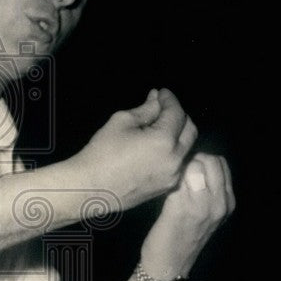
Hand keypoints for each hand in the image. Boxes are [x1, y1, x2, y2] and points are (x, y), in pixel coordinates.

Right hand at [73, 88, 197, 208]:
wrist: (90, 187)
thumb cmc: (102, 152)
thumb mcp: (122, 122)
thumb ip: (145, 110)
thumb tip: (156, 99)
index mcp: (164, 141)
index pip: (177, 113)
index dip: (169, 99)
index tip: (161, 93)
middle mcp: (175, 160)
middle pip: (190, 131)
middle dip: (179, 116)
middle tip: (163, 108)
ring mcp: (172, 176)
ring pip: (186, 149)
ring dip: (177, 135)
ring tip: (159, 127)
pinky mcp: (166, 188)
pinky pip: (177, 164)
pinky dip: (172, 152)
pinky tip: (156, 147)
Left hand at [140, 152, 235, 280]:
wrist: (169, 266)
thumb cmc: (183, 237)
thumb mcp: (206, 214)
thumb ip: (207, 190)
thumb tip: (195, 161)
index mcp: (228, 203)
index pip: (220, 164)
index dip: (202, 161)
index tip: (187, 170)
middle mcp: (220, 204)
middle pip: (210, 161)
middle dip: (192, 160)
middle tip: (177, 173)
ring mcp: (201, 207)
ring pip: (195, 166)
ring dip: (180, 169)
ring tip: (171, 182)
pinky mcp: (179, 209)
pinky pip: (177, 180)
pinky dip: (169, 180)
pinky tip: (163, 191)